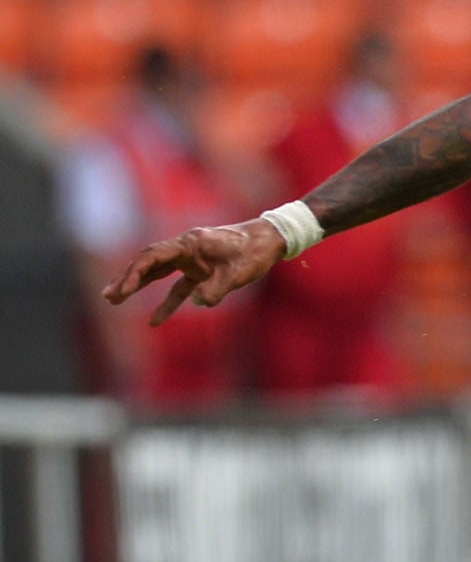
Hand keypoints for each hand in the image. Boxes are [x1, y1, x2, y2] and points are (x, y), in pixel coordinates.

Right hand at [102, 217, 288, 325]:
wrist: (270, 240)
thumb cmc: (254, 253)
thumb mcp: (237, 274)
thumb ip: (216, 289)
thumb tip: (198, 302)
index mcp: (190, 244)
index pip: (154, 257)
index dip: (137, 272)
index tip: (124, 289)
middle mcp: (186, 249)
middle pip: (149, 263)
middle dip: (128, 279)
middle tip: (109, 296)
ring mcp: (193, 260)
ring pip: (158, 274)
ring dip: (138, 287)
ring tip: (115, 300)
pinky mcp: (202, 271)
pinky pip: (179, 288)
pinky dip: (167, 304)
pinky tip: (154, 320)